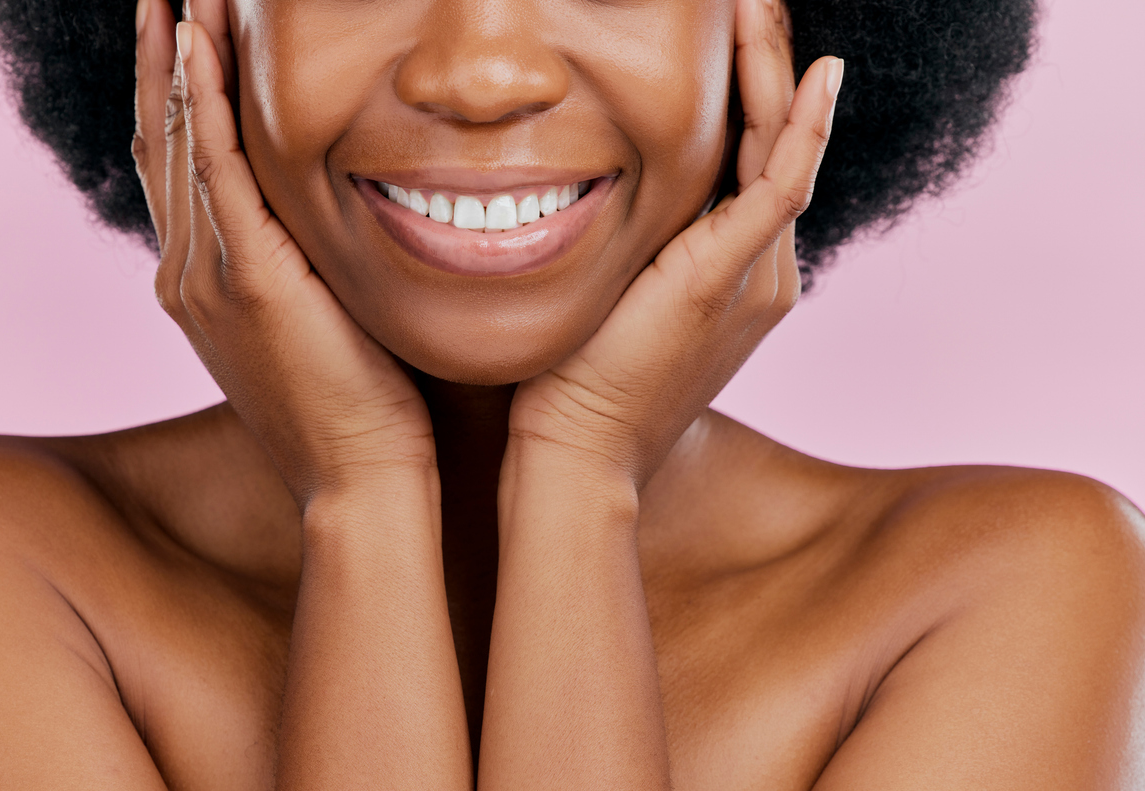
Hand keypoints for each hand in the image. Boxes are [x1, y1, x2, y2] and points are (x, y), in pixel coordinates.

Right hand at [130, 0, 436, 507]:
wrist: (361, 480)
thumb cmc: (361, 407)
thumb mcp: (322, 318)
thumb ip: (309, 262)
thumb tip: (335, 215)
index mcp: (205, 280)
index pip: (180, 165)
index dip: (177, 93)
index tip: (186, 31)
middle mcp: (189, 271)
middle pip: (162, 139)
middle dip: (165, 58)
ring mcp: (207, 276)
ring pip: (178, 141)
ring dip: (178, 57)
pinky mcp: (245, 280)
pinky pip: (212, 170)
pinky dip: (201, 103)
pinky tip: (198, 43)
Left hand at [506, 0, 840, 489]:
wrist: (578, 451)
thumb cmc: (575, 381)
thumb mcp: (610, 300)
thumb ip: (627, 252)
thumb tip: (583, 201)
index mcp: (733, 275)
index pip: (753, 165)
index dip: (749, 97)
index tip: (727, 37)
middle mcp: (760, 273)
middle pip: (778, 147)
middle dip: (768, 69)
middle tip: (754, 1)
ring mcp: (756, 277)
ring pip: (784, 153)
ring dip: (777, 73)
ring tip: (763, 5)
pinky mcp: (735, 279)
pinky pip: (783, 185)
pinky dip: (801, 126)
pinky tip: (814, 71)